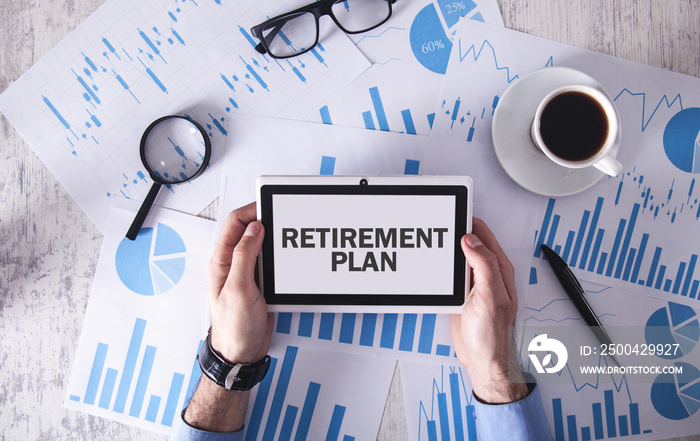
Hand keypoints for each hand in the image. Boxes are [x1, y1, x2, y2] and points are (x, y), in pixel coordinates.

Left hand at [184, 202, 273, 432]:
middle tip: (283, 215)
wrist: (241, 353)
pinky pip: (268, 261)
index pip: (234, 223)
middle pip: (248, 229)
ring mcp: (245, 272)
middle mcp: (232, 263)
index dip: (251, 210)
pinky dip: (278, 254)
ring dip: (273, 236)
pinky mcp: (258, 283)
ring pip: (260, 244)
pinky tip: (287, 254)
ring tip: (288, 232)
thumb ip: (245, 256)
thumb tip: (253, 229)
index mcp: (222, 261)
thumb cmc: (234, 327)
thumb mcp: (239, 288)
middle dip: (265, 218)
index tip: (270, 205)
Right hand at [450, 217, 527, 403]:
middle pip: (470, 242)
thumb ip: (484, 265)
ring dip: (448, 247)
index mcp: (499, 269)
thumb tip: (472, 240)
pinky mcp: (462, 294)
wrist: (483, 361)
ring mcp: (474, 283)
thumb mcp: (491, 295)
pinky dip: (443, 265)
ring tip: (434, 234)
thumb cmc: (494, 335)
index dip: (470, 221)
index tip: (455, 212)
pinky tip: (435, 261)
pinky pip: (451, 273)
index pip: (484, 235)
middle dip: (456, 229)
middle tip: (439, 220)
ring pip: (459, 256)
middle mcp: (488, 273)